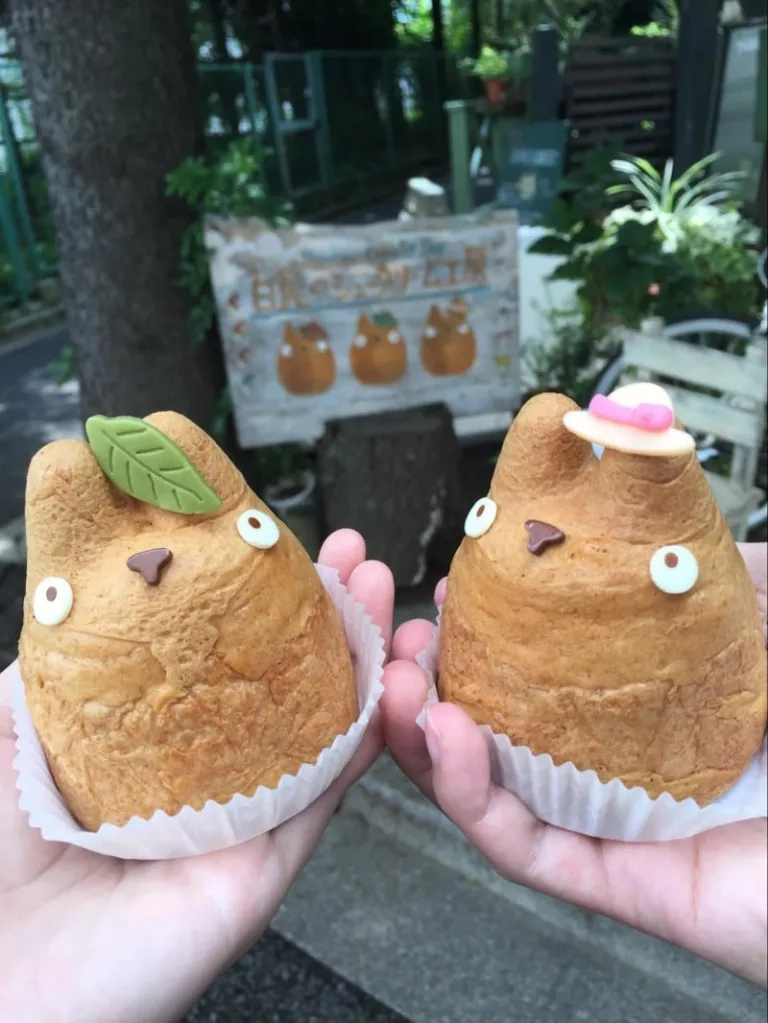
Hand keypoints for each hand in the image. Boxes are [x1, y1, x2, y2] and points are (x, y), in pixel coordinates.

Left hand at [0, 529, 392, 1022]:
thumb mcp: (13, 724)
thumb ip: (60, 662)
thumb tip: (92, 582)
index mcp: (149, 741)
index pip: (219, 656)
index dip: (256, 595)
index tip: (279, 539)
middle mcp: (201, 777)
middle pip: (283, 684)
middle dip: (325, 614)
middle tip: (353, 555)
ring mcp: (236, 820)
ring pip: (318, 728)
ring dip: (359, 660)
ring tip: (379, 592)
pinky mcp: (260, 868)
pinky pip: (321, 797)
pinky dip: (360, 739)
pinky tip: (384, 686)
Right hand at [382, 542, 766, 987]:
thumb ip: (742, 583)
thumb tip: (691, 523)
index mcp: (646, 712)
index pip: (542, 674)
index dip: (485, 633)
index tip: (453, 591)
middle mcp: (619, 769)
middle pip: (496, 729)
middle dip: (429, 684)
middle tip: (399, 641)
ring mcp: (614, 829)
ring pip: (488, 790)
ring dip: (423, 735)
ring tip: (393, 684)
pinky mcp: (617, 882)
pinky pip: (523, 845)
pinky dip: (469, 793)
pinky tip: (443, 734)